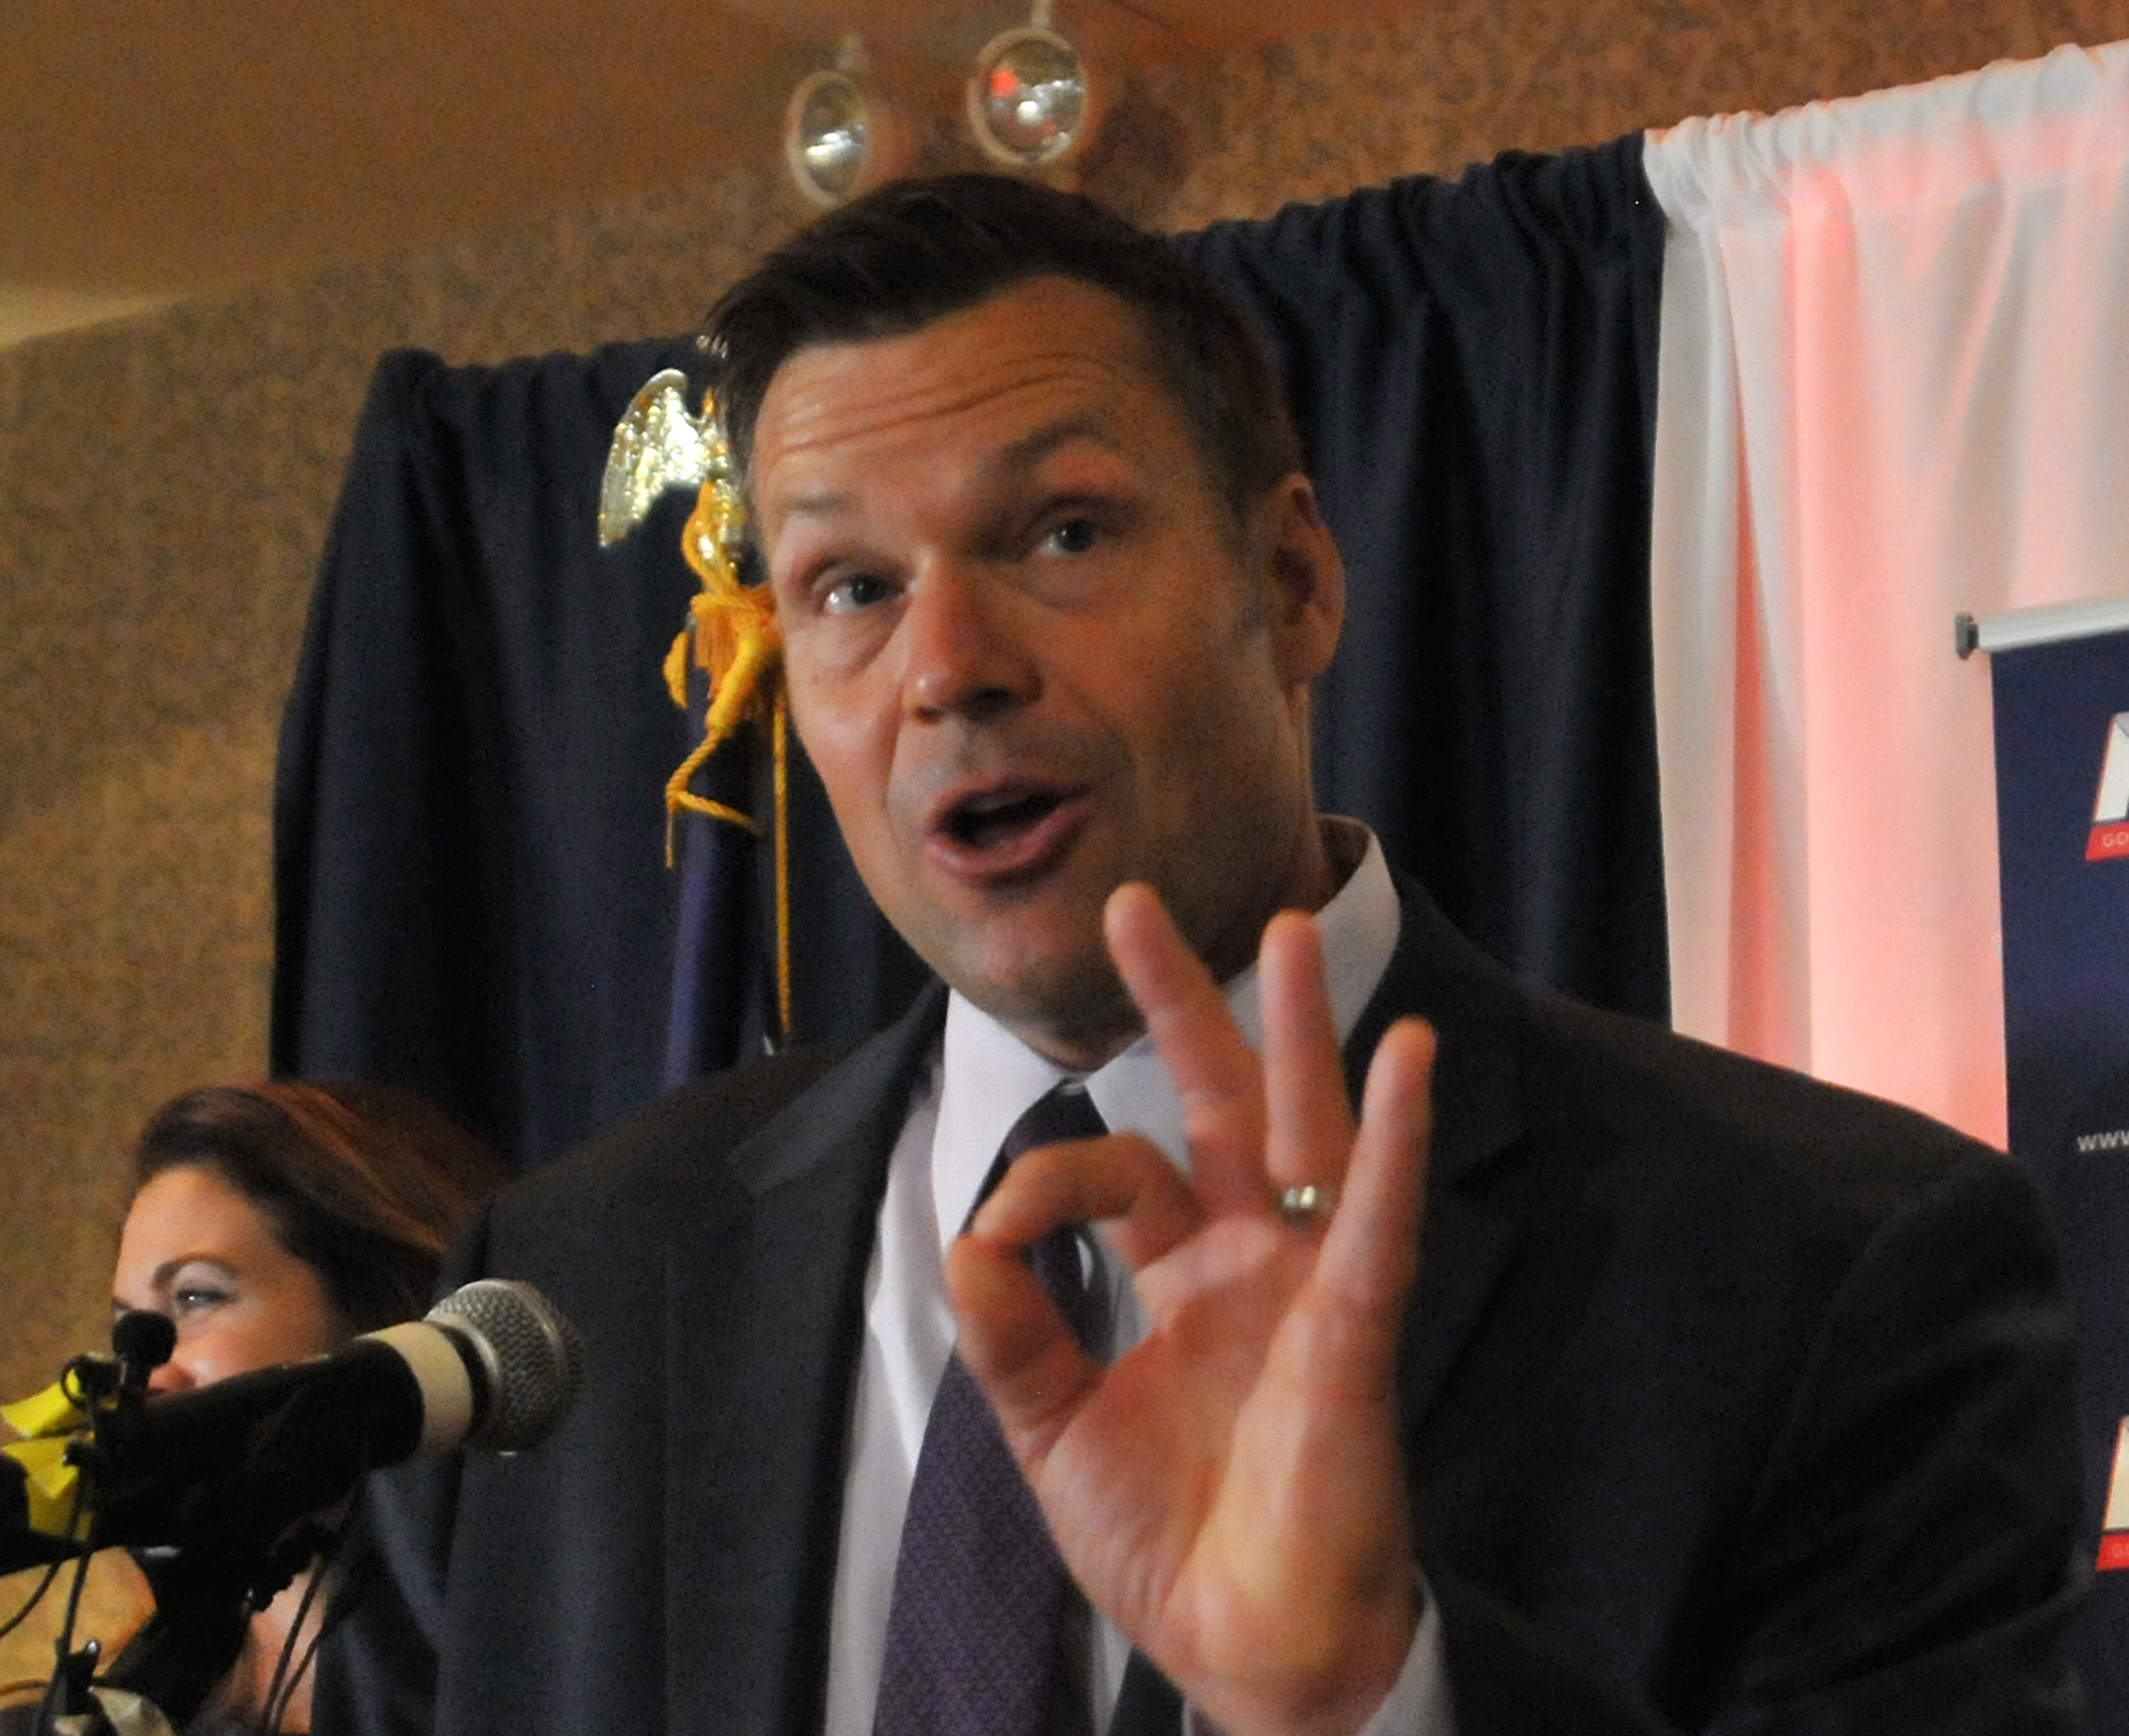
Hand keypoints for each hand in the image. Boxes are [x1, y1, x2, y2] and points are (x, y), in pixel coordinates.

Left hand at [946, 882, 1436, 1735]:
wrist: (1246, 1651)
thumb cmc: (1171, 1543)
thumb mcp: (1056, 1433)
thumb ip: (1013, 1334)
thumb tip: (970, 1236)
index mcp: (1185, 1275)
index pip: (1117, 1173)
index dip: (1052, 1175)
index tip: (1000, 1235)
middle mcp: (1251, 1259)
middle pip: (1220, 1104)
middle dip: (1183, 1004)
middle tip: (1136, 904)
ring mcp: (1309, 1285)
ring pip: (1309, 1132)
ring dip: (1302, 1031)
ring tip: (1293, 928)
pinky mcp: (1355, 1331)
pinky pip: (1377, 1222)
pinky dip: (1396, 1137)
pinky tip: (1408, 1052)